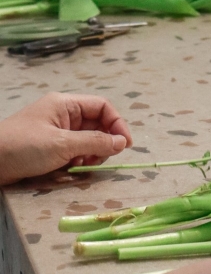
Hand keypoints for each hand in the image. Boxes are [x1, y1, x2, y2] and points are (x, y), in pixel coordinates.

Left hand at [0, 93, 132, 184]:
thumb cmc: (22, 147)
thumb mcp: (62, 144)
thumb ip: (96, 142)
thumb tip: (123, 143)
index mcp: (65, 105)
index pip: (103, 107)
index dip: (117, 124)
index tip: (125, 145)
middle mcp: (64, 115)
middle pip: (98, 124)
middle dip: (105, 142)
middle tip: (99, 159)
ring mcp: (58, 131)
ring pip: (89, 139)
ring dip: (93, 153)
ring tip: (83, 164)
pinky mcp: (52, 147)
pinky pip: (77, 150)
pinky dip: (80, 159)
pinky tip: (72, 168)